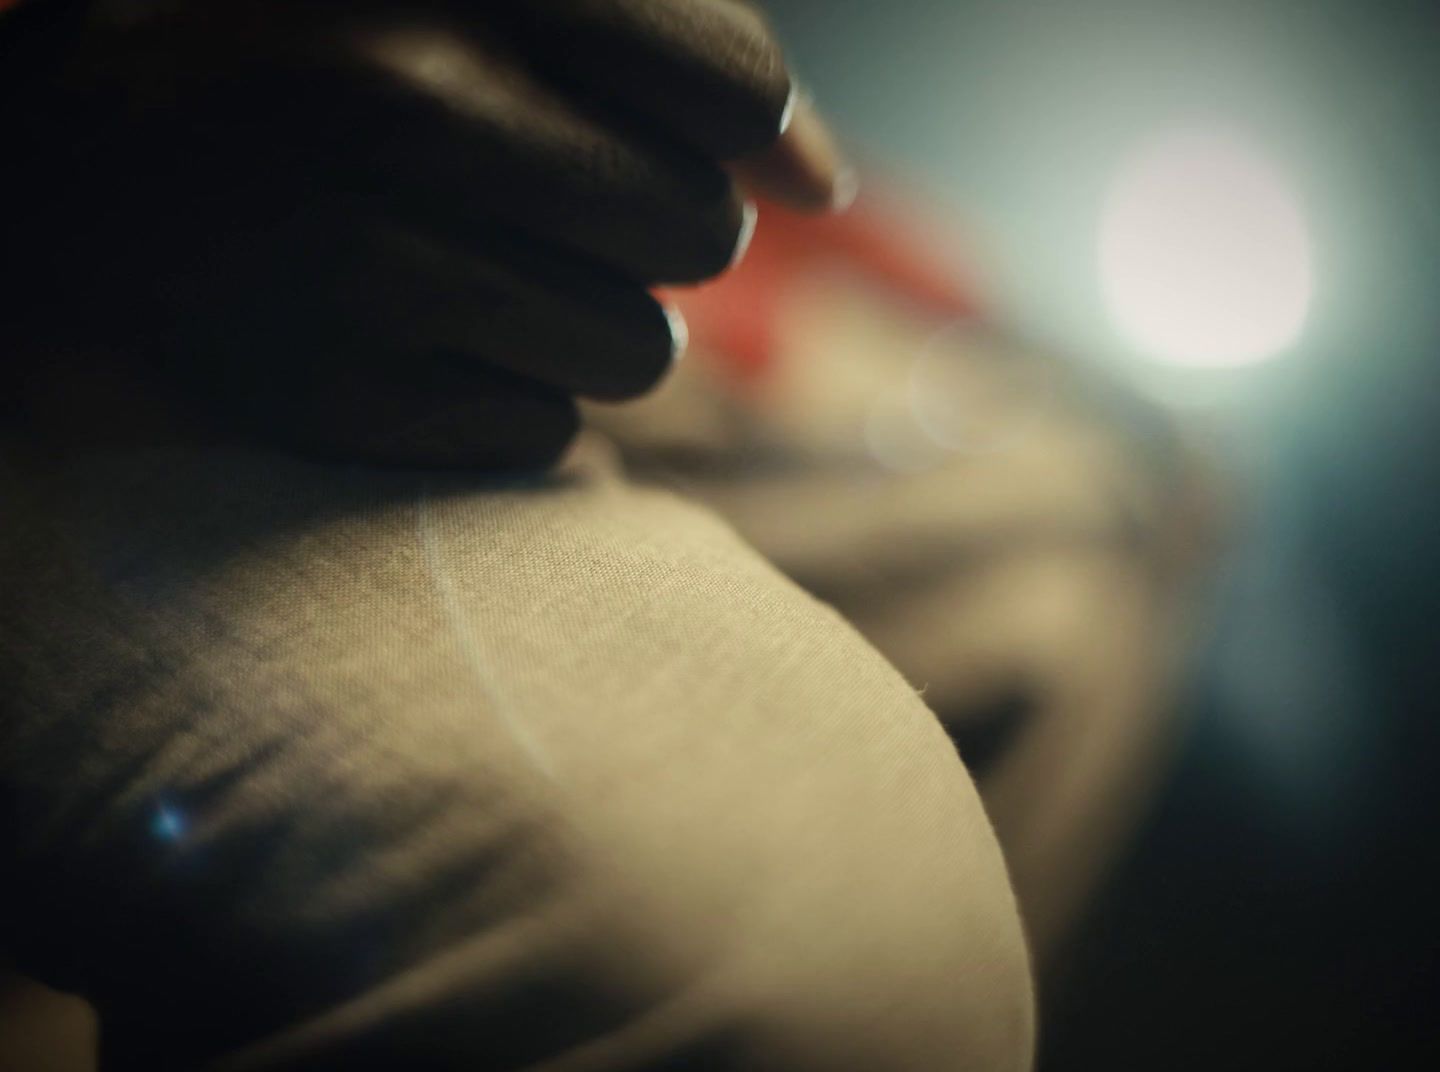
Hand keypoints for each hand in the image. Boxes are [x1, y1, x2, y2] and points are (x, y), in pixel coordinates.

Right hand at [0, 0, 847, 466]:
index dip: (747, 133)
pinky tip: (413, 340)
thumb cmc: (336, 61)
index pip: (728, 82)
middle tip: (550, 206)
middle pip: (699, 232)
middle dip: (654, 233)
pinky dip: (504, 396)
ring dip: (592, 328)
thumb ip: (671, 44)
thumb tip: (821, 183)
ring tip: (481, 275)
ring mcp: (349, 245)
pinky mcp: (324, 384)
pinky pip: (540, 433)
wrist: (102, 164)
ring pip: (638, 353)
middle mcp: (398, 87)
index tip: (711, 146)